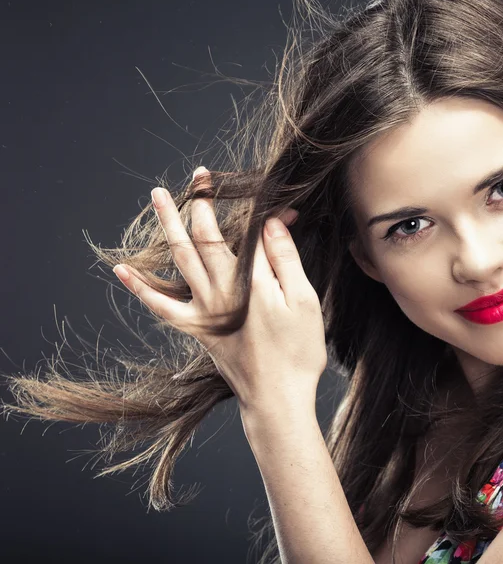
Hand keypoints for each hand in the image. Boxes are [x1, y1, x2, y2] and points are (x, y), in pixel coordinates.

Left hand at [112, 167, 327, 413]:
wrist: (276, 399)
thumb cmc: (297, 352)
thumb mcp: (305, 302)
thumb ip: (285, 259)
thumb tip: (272, 223)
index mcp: (252, 281)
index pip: (249, 232)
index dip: (258, 212)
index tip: (272, 201)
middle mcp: (221, 290)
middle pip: (205, 236)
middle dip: (200, 203)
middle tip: (197, 178)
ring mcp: (203, 309)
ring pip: (180, 258)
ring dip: (168, 225)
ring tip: (157, 198)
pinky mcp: (195, 328)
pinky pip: (162, 306)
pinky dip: (141, 288)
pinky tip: (123, 271)